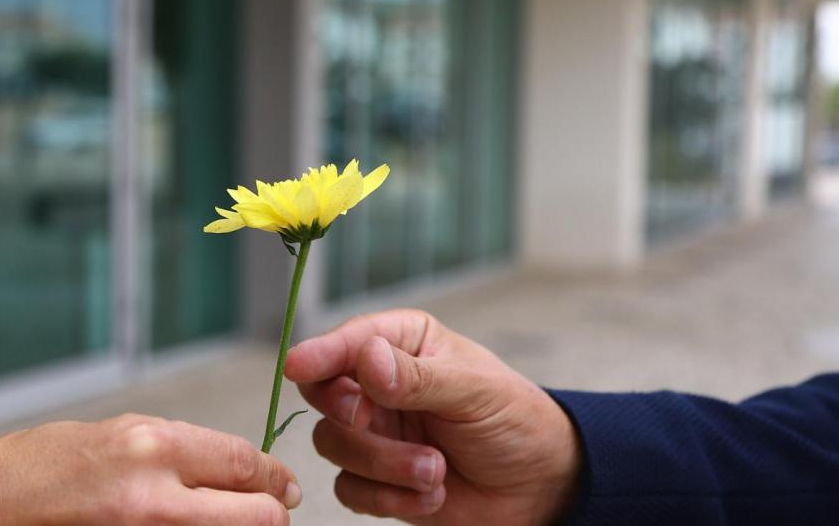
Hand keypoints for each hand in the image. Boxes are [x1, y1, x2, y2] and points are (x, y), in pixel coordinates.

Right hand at [0, 414, 301, 524]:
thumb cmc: (33, 469)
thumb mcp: (112, 435)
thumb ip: (176, 450)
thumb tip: (234, 466)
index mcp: (151, 446)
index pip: (244, 462)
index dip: (272, 475)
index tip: (281, 484)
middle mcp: (154, 496)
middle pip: (258, 515)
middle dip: (268, 511)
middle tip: (268, 510)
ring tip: (220, 519)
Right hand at [284, 309, 581, 524]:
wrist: (540, 487)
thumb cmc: (514, 421)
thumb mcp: (473, 390)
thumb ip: (418, 376)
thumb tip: (367, 360)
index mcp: (402, 342)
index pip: (347, 341)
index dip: (320, 353)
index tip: (299, 367)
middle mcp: (378, 384)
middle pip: (322, 391)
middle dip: (345, 412)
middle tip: (367, 419)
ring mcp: (375, 432)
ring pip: (334, 445)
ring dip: (383, 464)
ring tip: (436, 470)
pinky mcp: (376, 479)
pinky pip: (350, 489)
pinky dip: (389, 497)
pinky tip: (433, 495)